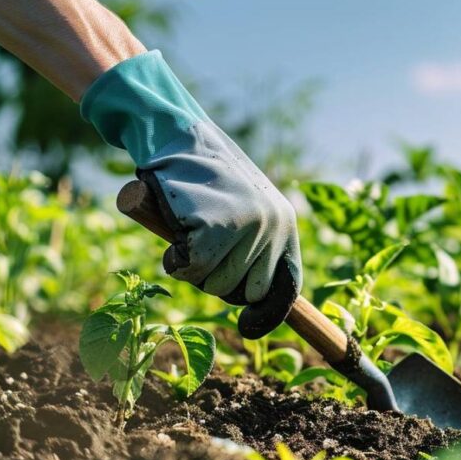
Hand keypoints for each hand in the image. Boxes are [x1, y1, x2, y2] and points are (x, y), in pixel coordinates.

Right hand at [82, 51, 301, 337]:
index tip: (247, 326)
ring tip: (188, 229)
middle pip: (244, 292)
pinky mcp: (214, 226)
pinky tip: (173, 233)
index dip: (267, 314)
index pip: (287, 288)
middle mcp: (274, 226)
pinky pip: (191, 269)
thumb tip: (256, 302)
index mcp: (286, 224)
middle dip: (217, 279)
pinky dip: (175, 260)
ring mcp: (246, 226)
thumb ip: (254, 247)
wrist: (176, 133)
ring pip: (214, 284)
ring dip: (193, 268)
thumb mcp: (245, 208)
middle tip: (200, 246)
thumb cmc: (205, 178)